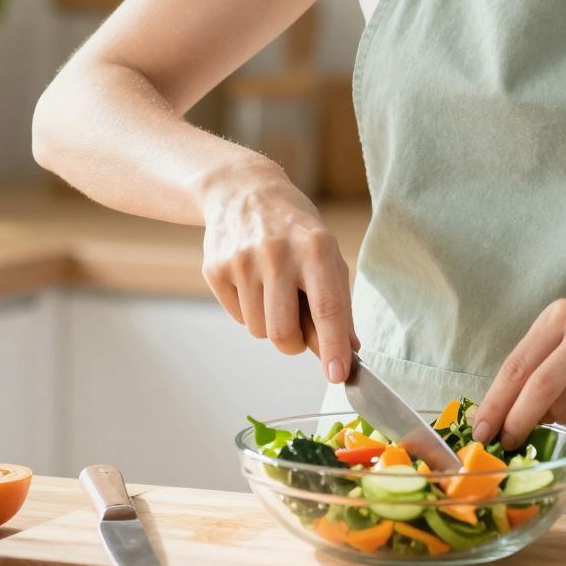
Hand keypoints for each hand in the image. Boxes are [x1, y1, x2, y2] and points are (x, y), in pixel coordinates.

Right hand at [200, 163, 356, 381]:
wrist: (243, 191)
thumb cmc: (295, 229)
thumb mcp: (327, 254)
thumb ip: (339, 304)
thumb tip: (349, 351)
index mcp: (316, 248)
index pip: (328, 308)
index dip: (333, 347)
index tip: (338, 374)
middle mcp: (278, 253)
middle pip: (283, 333)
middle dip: (293, 344)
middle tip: (298, 330)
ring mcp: (242, 260)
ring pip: (259, 331)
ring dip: (270, 324)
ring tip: (274, 291)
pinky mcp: (215, 268)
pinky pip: (238, 317)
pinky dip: (249, 311)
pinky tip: (253, 281)